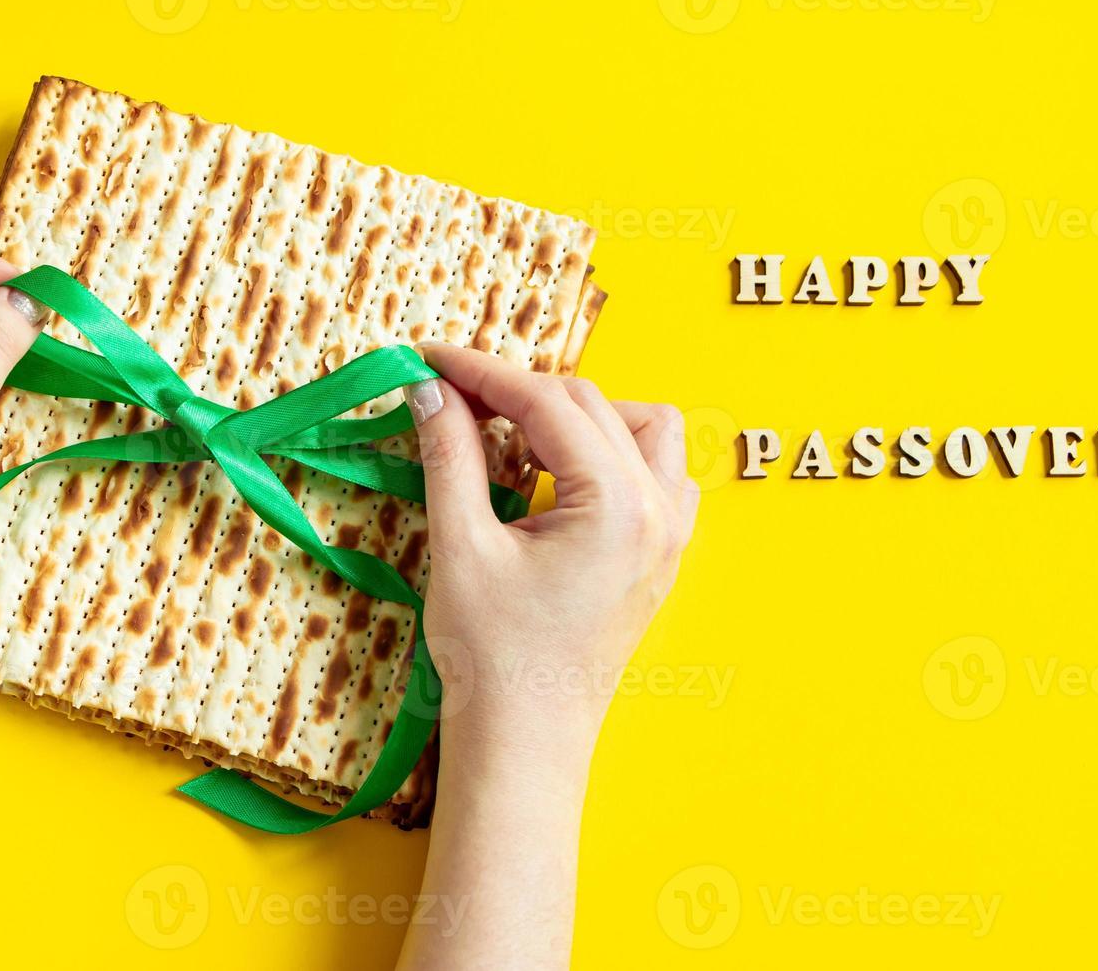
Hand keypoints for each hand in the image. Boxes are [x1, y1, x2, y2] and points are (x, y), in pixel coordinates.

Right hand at [409, 344, 698, 765]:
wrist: (526, 740)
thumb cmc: (493, 656)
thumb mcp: (462, 546)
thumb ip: (449, 454)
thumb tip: (428, 388)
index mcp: (617, 505)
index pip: (547, 402)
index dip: (482, 372)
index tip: (430, 357)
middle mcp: (658, 511)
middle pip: (591, 404)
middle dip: (520, 390)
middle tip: (453, 397)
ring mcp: (669, 535)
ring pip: (642, 428)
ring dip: (580, 414)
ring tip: (518, 436)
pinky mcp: (661, 556)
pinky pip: (659, 475)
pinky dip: (616, 454)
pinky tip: (566, 476)